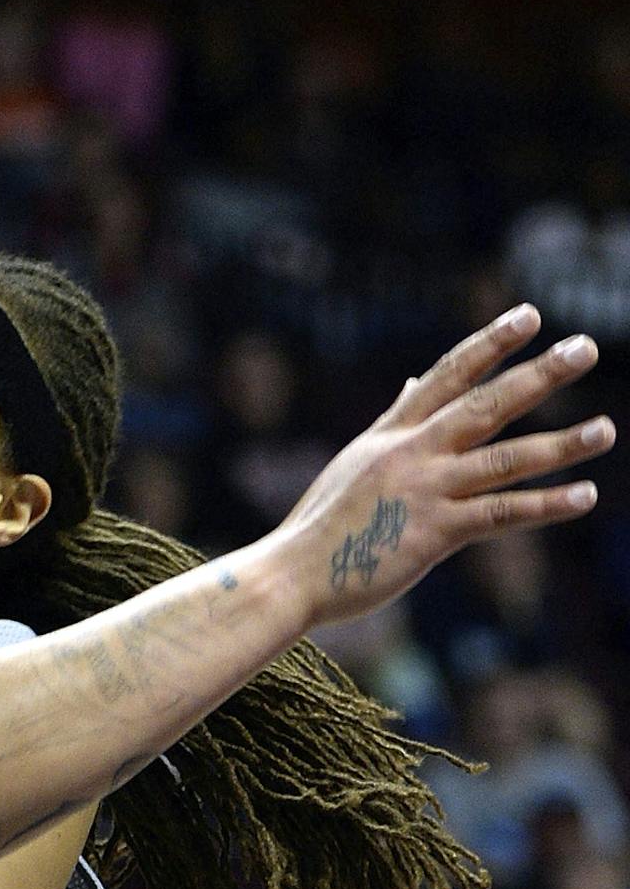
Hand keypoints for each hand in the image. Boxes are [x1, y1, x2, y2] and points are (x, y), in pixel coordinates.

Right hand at [278, 305, 611, 628]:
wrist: (291, 572)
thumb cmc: (323, 524)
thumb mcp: (356, 461)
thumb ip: (393, 423)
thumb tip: (410, 383)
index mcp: (390, 433)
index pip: (448, 376)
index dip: (490, 344)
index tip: (529, 315)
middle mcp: (410, 452)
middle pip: (485, 404)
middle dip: (538, 374)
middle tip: (587, 347)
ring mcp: (424, 490)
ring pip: (504, 459)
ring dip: (560, 444)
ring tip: (606, 429)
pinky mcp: (434, 533)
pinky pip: (500, 514)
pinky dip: (545, 506)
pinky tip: (585, 496)